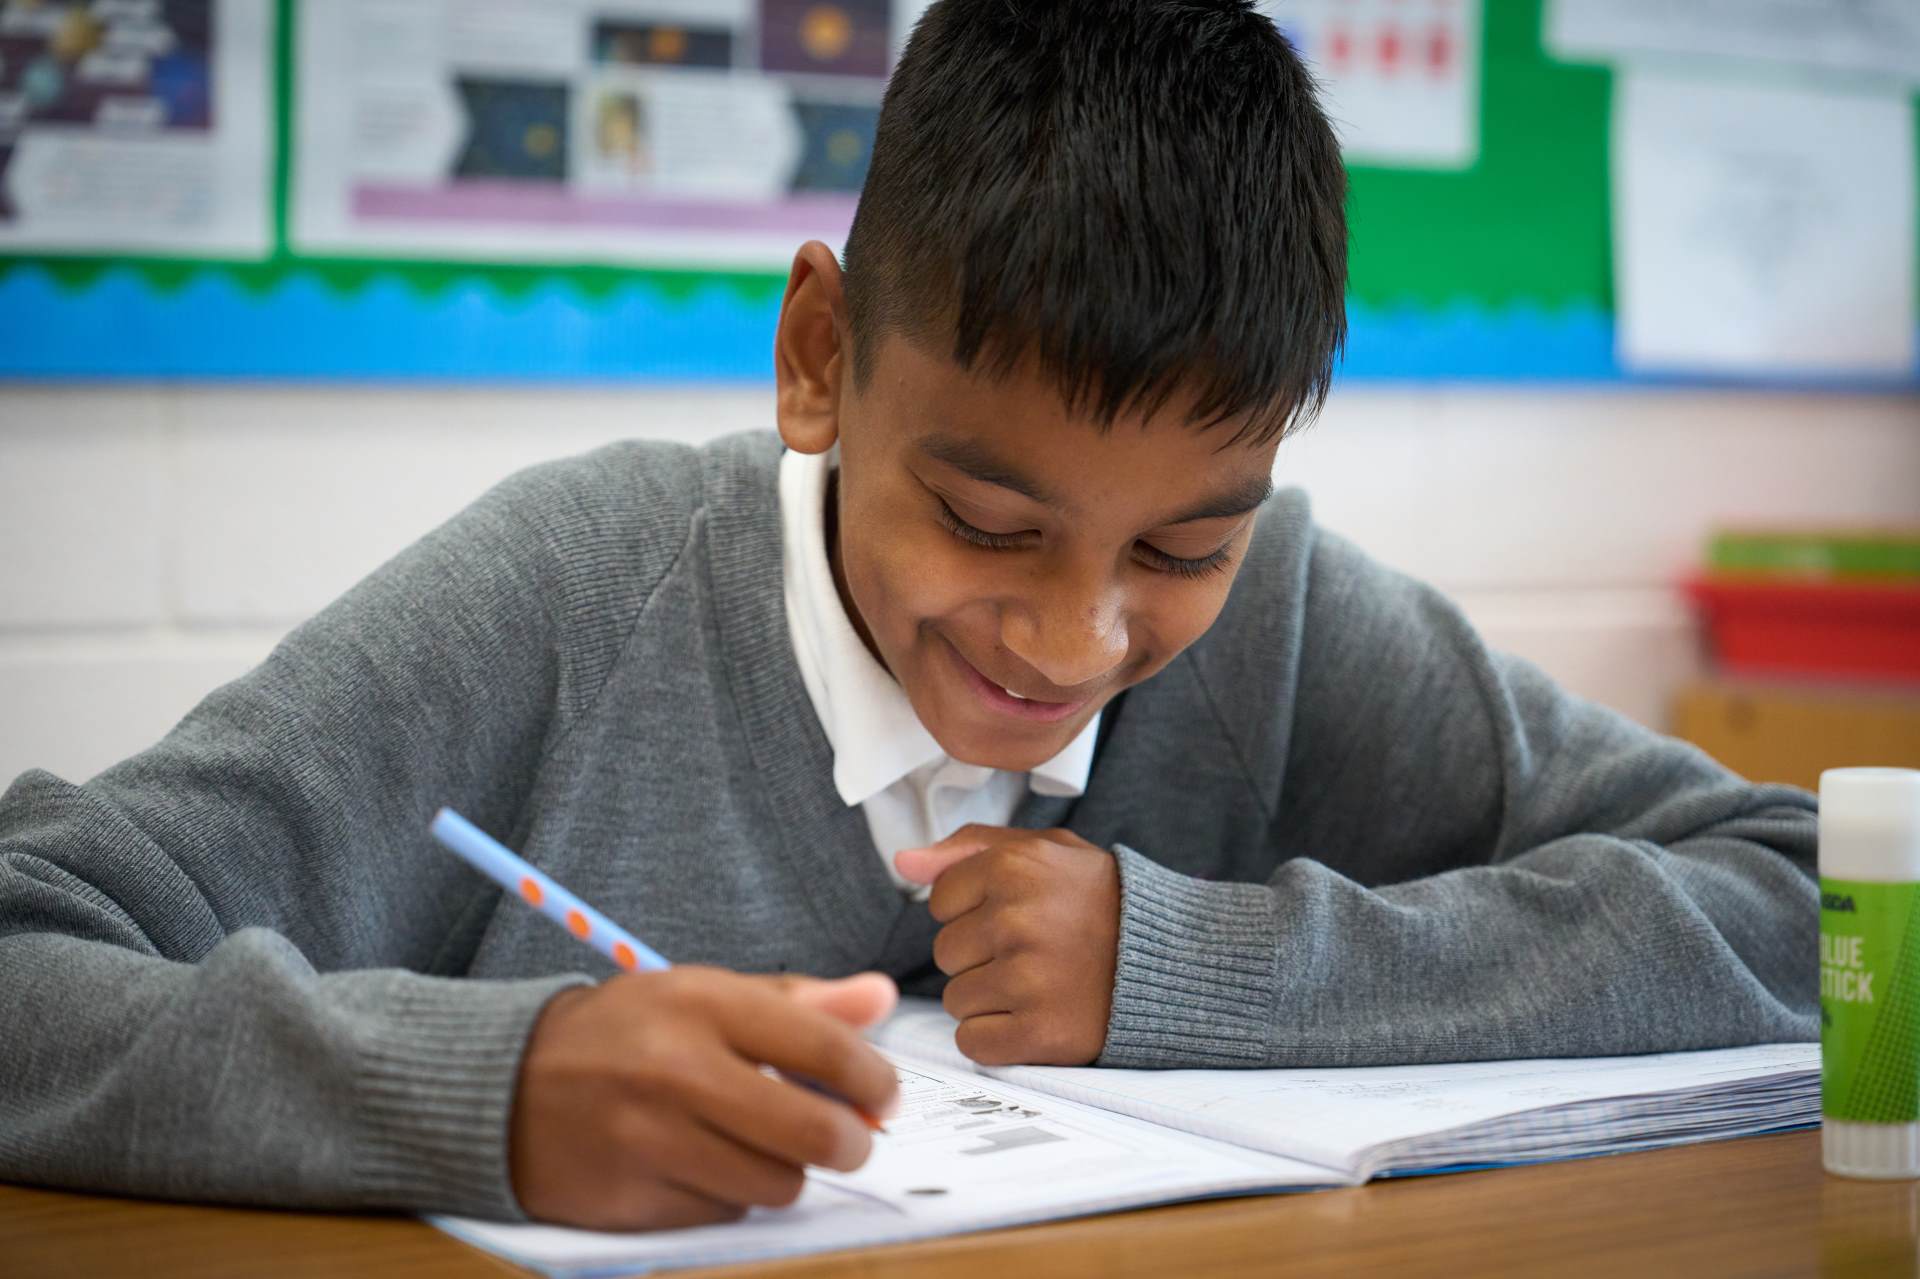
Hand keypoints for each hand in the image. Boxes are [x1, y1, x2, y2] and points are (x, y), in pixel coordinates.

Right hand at [509, 967, 899, 1229]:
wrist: (505, 1085)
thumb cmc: (627, 1033)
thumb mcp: (705, 993)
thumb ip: (800, 1000)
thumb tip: (881, 998)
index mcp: (701, 1003)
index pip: (823, 1046)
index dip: (873, 1078)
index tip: (884, 1094)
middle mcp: (675, 1071)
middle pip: (813, 1132)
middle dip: (851, 1142)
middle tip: (852, 1139)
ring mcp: (650, 1141)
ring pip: (775, 1185)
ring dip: (786, 1173)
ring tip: (763, 1146)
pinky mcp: (631, 1201)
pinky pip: (724, 1215)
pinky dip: (731, 1196)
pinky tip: (706, 1166)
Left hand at [895, 825, 1119, 1066]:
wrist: (1173, 960)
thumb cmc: (1103, 901)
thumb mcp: (1046, 850)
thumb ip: (970, 848)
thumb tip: (904, 863)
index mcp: (1012, 868)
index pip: (941, 901)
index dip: (975, 911)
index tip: (1017, 915)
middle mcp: (1015, 920)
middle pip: (946, 953)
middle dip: (981, 955)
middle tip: (1034, 952)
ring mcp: (1026, 979)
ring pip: (956, 999)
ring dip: (989, 997)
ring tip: (1040, 983)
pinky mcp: (1038, 1033)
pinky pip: (973, 1042)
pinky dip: (998, 1038)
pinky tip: (1035, 1016)